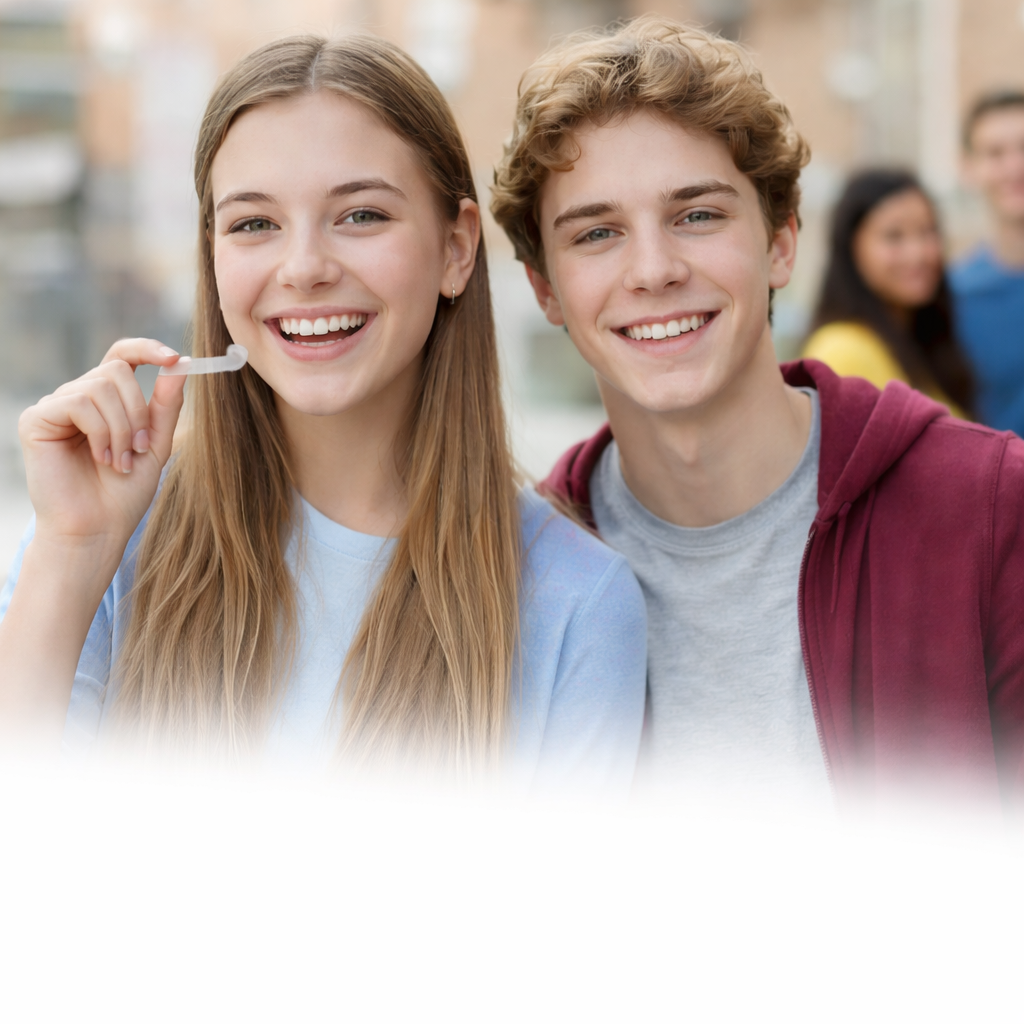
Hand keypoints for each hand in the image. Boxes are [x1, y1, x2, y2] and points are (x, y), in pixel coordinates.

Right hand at [18, 339, 186, 562]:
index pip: (121, 356)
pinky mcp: (36, 419)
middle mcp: (78, 397)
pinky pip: (79, 401)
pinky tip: (101, 459)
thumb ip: (166, 404)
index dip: (146, 349)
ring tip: (119, 461)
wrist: (98, 529)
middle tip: (138, 448)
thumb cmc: (124, 493)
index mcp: (106, 401)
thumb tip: (181, 363)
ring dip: (121, 427)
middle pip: (116, 370)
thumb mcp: (155, 443)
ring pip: (100, 386)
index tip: (174, 358)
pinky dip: (100, 431)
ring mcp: (55, 407)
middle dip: (137, 411)